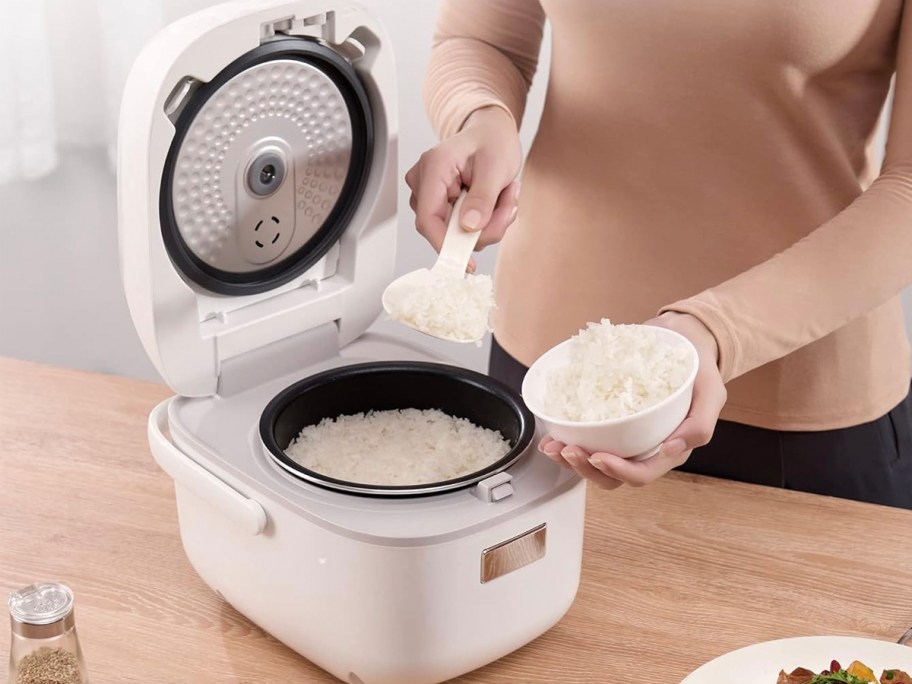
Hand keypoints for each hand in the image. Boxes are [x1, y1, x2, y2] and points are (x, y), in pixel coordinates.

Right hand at [405, 106, 521, 272]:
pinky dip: (485, 221)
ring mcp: (431, 196)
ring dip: (489, 223)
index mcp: (434, 166)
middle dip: (483, 228)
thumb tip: (469, 227)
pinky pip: (461, 229)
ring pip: (456, 232)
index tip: (466, 261)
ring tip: (505, 196)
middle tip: (509, 207)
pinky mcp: (441, 206)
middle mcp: (425, 182)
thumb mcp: (496, 167)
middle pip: (444, 229)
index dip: (445, 244)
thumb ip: (482, 197)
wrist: (492, 134)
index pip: (428, 217)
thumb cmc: (492, 141)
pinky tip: (495, 201)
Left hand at [539, 313, 726, 488]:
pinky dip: (567, 440)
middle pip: (612, 476)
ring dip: (571, 460)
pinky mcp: (609, 420)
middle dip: (586, 468)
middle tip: (566, 449)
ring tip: (553, 445)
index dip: (618, 471)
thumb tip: (673, 449)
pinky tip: (552, 434)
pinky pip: (587, 439)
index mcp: (670, 448)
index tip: (597, 456)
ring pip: (595, 463)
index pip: (642, 472)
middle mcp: (645, 448)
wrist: (683, 338)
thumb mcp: (711, 390)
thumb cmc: (698, 366)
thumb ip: (701, 424)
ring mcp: (625, 436)